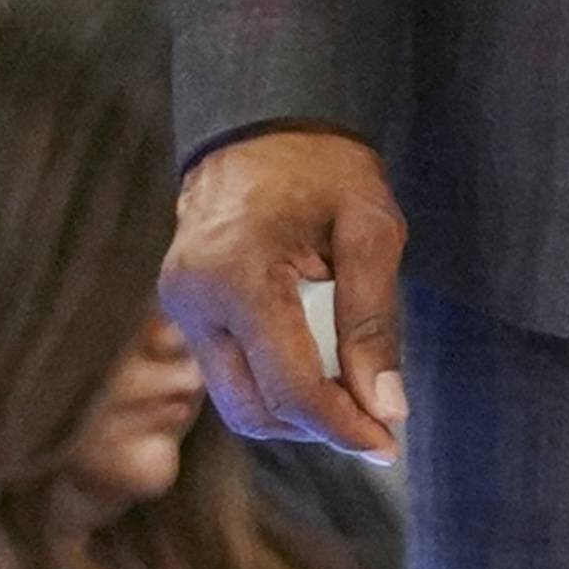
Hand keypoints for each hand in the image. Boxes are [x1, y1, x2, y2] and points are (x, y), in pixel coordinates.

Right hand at [161, 129, 407, 457]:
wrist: (261, 124)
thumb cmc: (323, 167)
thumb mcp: (370, 227)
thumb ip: (374, 319)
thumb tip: (387, 407)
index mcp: (237, 276)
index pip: (289, 386)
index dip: (342, 426)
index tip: (388, 444)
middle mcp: (194, 303)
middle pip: (254, 409)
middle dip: (318, 427)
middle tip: (377, 425)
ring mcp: (181, 311)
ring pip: (238, 402)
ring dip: (296, 412)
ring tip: (354, 395)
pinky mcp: (184, 314)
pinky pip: (230, 374)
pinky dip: (276, 385)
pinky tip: (321, 369)